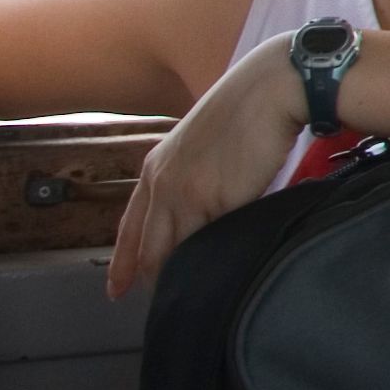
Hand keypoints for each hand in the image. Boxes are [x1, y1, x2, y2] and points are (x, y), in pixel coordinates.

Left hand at [106, 42, 307, 300]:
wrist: (272, 87)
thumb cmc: (247, 109)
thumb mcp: (202, 143)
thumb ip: (192, 177)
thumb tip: (200, 211)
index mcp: (155, 168)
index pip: (130, 228)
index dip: (123, 263)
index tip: (116, 291)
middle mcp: (164, 184)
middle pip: (152, 251)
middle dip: (157, 280)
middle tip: (170, 301)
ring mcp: (189, 194)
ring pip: (180, 254)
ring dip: (191, 275)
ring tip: (202, 294)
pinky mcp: (221, 201)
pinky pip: (217, 244)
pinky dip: (221, 261)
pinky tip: (229, 272)